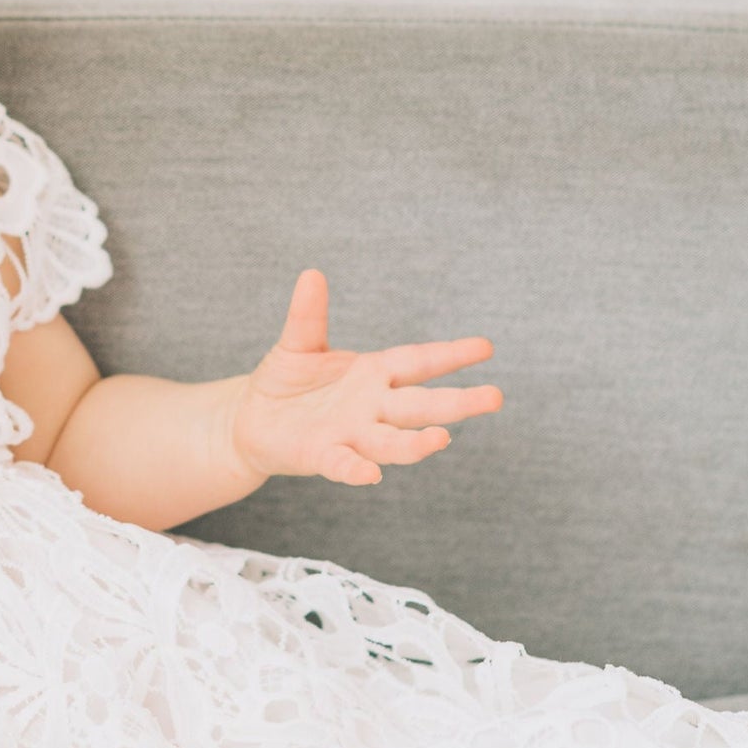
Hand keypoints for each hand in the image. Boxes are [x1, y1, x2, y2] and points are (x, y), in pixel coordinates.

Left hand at [229, 268, 502, 486]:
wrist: (251, 422)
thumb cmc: (285, 382)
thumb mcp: (298, 343)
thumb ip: (308, 315)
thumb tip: (311, 273)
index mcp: (373, 374)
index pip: (418, 362)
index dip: (450, 355)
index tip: (486, 347)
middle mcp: (370, 407)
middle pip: (419, 405)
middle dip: (457, 402)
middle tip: (495, 398)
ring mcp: (349, 434)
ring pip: (390, 441)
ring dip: (415, 443)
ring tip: (442, 439)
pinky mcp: (320, 455)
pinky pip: (343, 465)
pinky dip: (356, 469)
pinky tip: (371, 474)